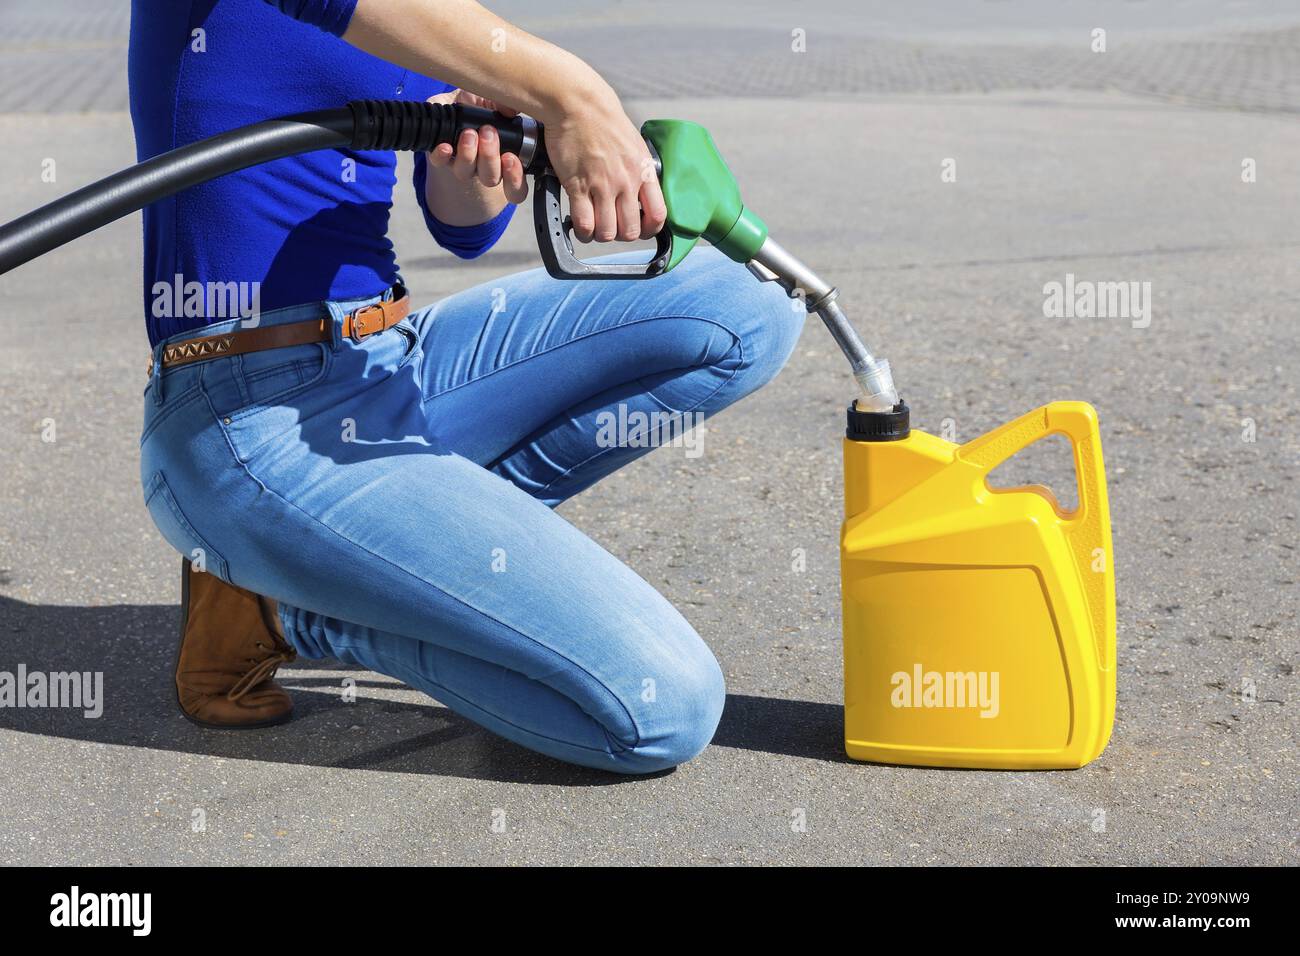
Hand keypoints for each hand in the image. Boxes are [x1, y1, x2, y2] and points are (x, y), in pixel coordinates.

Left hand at [426, 89, 528, 204]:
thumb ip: (504, 104)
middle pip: (490, 178)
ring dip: (468, 155)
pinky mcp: (440, 157)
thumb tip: (511, 110)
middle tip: (489, 133)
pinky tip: (445, 146)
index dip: (514, 178)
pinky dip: (442, 156)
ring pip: (466, 173)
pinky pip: (439, 163)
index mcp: (502, 161)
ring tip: (469, 133)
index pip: (514, 185)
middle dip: (489, 156)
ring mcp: (461, 164)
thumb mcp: (492, 100)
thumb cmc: (477, 105)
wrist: (451, 104)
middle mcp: (483, 168)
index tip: (511, 158)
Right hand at [537, 86, 666, 242]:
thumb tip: (640, 195)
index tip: (640, 228)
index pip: (658, 215)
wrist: (578, 104)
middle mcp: (626, 181)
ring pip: (607, 233)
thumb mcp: (634, 146)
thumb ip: (639, 171)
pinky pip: (584, 224)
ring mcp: (602, 185)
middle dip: (620, 235)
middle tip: (610, 226)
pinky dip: (582, 231)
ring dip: (599, 235)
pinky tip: (578, 222)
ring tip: (593, 224)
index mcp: (644, 171)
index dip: (649, 230)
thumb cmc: (604, 122)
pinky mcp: (578, 186)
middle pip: (630, 231)